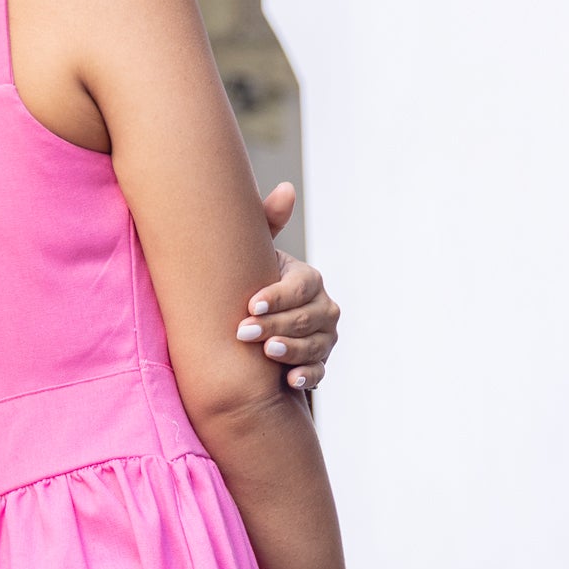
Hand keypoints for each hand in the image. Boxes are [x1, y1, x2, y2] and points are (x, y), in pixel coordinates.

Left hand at [236, 185, 336, 391]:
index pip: (301, 287)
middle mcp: (324, 308)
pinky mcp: (319, 364)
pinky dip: (307, 376)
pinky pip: (319, 372)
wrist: (251, 326)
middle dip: (276, 324)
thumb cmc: (251, 283)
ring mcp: (324, 338)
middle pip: (307, 318)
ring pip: (314, 345)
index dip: (277, 296)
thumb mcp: (256, 255)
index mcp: (308, 281)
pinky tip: (290, 380)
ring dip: (291, 350)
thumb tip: (287, 189)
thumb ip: (267, 223)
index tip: (250, 304)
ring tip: (267, 352)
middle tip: (244, 331)